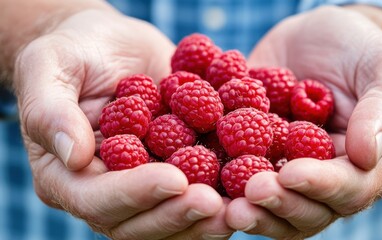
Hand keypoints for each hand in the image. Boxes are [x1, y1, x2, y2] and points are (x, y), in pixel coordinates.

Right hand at [14, 9, 231, 238]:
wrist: (110, 46)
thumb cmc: (73, 52)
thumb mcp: (49, 67)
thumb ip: (51, 111)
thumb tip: (75, 156)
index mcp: (68, 174)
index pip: (98, 199)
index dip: (136, 194)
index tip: (176, 179)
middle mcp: (106, 189)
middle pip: (138, 222)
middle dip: (178, 214)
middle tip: (216, 204)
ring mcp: (142, 183)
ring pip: (171, 217)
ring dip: (205, 218)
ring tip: (240, 205)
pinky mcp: (172, 169)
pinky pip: (196, 190)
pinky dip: (223, 193)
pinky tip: (252, 183)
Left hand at [225, 6, 381, 238]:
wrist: (319, 39)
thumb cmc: (363, 51)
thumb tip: (369, 155)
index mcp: (361, 165)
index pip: (346, 189)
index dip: (320, 186)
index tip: (291, 173)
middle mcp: (321, 176)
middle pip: (303, 209)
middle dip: (277, 204)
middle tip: (249, 195)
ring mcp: (283, 167)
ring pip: (268, 202)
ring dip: (246, 206)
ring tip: (220, 202)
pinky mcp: (251, 152)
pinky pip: (234, 170)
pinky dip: (216, 176)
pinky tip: (193, 169)